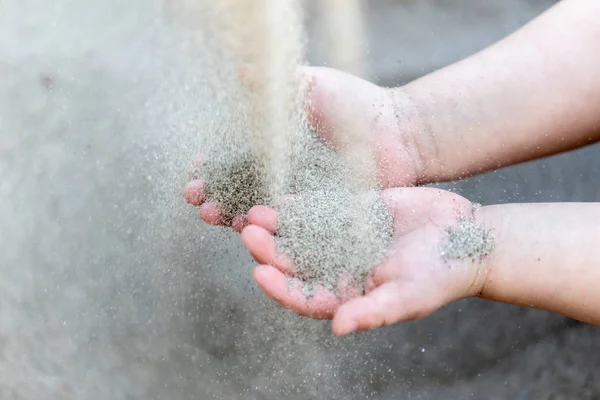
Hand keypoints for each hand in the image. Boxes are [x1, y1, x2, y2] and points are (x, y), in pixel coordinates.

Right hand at [184, 66, 428, 230]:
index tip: (195, 170)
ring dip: (232, 215)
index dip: (212, 166)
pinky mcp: (319, 217)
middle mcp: (283, 174)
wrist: (400, 132)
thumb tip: (241, 71)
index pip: (234, 159)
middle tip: (196, 200)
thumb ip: (277, 85)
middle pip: (240, 189)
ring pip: (258, 210)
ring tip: (213, 216)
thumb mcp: (313, 86)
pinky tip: (247, 228)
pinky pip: (288, 225)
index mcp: (276, 145)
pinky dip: (267, 228)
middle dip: (214, 194)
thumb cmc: (358, 104)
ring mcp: (300, 198)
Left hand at [240, 187, 490, 335]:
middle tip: (248, 233)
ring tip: (256, 212)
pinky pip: (321, 207)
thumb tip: (338, 328)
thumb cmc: (441, 276)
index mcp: (347, 294)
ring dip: (278, 225)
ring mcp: (343, 238)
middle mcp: (339, 267)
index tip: (258, 273)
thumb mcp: (409, 297)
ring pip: (301, 234)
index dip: (280, 288)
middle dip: (269, 250)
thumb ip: (373, 311)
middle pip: (295, 263)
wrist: (468, 236)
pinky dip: (302, 203)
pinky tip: (282, 196)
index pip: (305, 296)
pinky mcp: (353, 211)